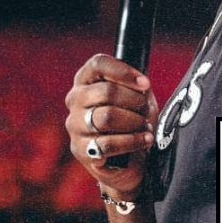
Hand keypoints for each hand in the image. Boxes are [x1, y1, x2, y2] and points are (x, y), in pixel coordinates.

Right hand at [64, 54, 158, 198]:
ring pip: (107, 117)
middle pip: (107, 92)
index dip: (124, 72)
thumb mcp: (138, 97)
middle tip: (146, 111)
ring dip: (134, 122)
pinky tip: (143, 140)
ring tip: (146, 127)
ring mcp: (75, 125)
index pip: (98, 64)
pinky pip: (107, 144)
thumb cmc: (132, 119)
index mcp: (87, 79)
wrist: (128, 158)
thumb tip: (142, 84)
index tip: (145, 84)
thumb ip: (137, 86)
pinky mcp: (80, 150)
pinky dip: (131, 142)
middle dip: (135, 102)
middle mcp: (75, 99)